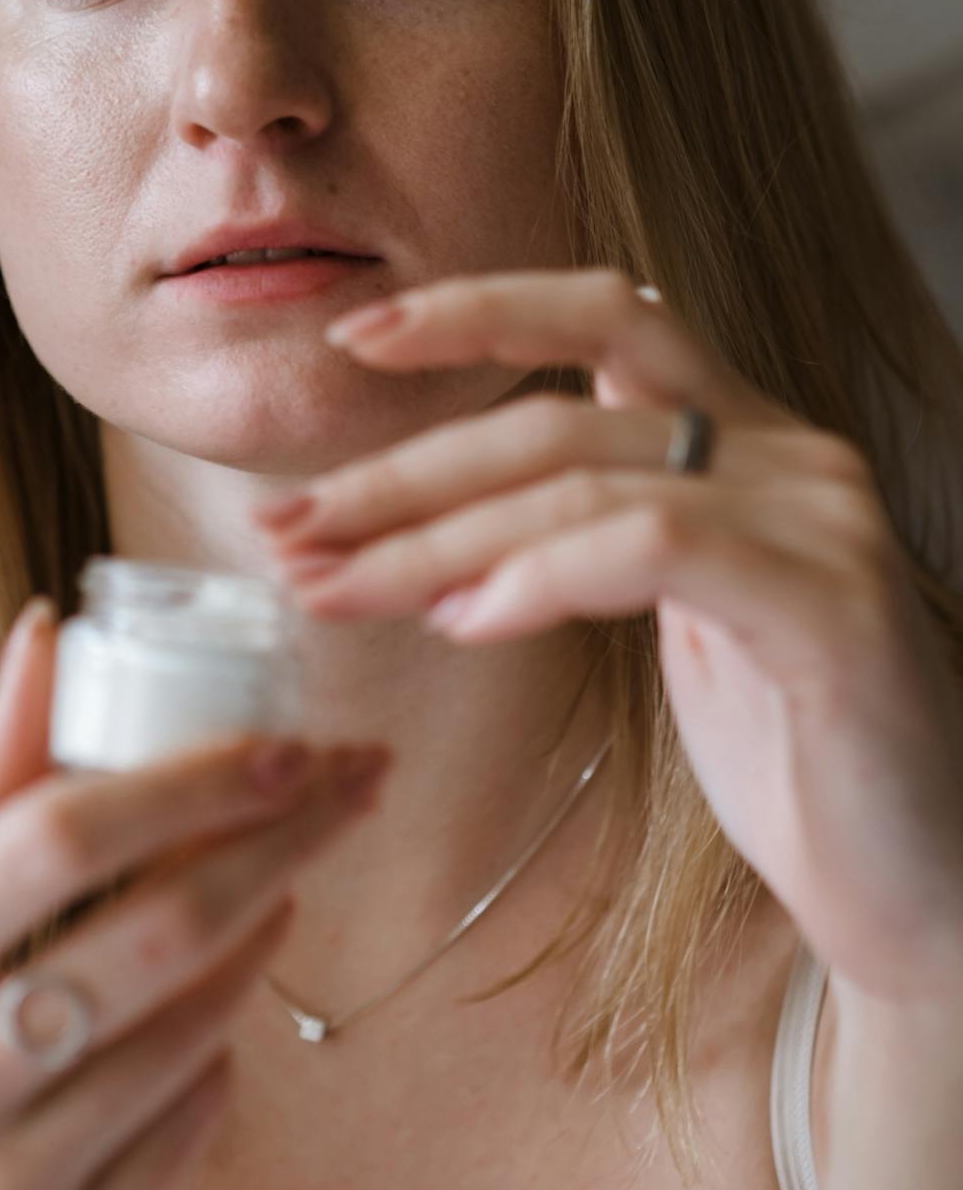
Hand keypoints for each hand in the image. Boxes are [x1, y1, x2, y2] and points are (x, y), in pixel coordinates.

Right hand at [0, 599, 391, 1189]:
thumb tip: (53, 630)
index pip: (58, 840)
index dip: (188, 778)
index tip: (283, 741)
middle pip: (158, 933)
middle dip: (282, 840)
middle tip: (353, 781)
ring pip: (194, 1033)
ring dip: (265, 934)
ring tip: (285, 877)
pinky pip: (191, 1133)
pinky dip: (221, 1054)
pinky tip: (216, 1007)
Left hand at [252, 266, 962, 1003]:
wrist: (925, 881)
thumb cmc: (789, 750)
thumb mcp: (674, 617)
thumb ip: (585, 542)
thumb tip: (426, 539)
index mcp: (743, 436)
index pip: (604, 313)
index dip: (476, 308)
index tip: (357, 337)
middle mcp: (785, 451)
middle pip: (556, 409)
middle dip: (402, 472)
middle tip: (291, 528)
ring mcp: (815, 516)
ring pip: (581, 476)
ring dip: (434, 538)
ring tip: (338, 588)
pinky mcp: (826, 601)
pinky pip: (653, 544)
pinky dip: (540, 575)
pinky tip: (469, 624)